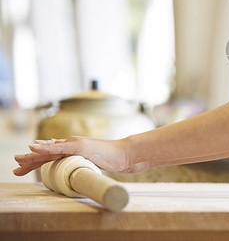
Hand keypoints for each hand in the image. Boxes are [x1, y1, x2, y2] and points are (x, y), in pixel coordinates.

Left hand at [13, 136, 147, 175]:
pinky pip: (60, 147)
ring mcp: (75, 144)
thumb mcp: (92, 163)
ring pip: (49, 150)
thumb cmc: (112, 159)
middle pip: (47, 153)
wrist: (125, 154)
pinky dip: (46, 147)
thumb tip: (74, 170)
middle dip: (30, 160)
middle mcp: (72, 143)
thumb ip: (81, 163)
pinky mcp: (79, 146)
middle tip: (16, 168)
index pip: (51, 155)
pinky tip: (35, 147)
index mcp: (73, 149)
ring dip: (32, 155)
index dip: (37, 160)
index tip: (23, 167)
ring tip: (19, 160)